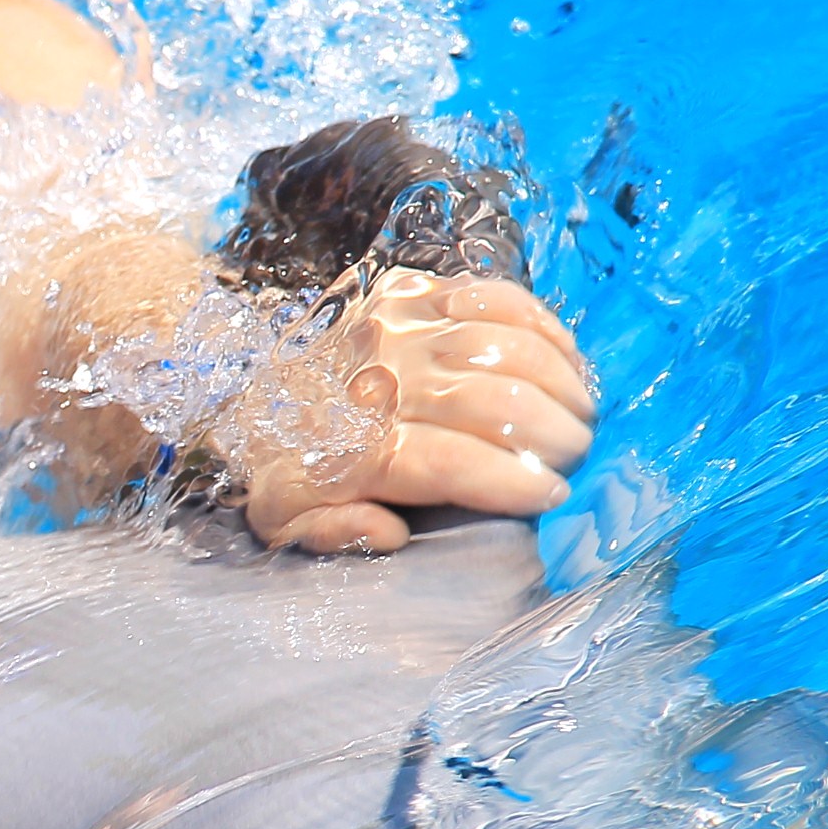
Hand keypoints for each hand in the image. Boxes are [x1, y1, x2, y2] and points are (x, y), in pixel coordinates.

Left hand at [224, 269, 593, 553]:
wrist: (247, 394)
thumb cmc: (285, 468)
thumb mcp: (287, 522)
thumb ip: (334, 536)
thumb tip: (391, 533)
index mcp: (354, 446)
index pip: (451, 463)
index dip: (511, 481)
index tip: (553, 495)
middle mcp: (379, 378)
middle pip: (491, 404)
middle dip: (552, 435)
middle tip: (576, 456)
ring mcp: (395, 326)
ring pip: (503, 348)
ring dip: (557, 383)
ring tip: (580, 414)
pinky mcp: (408, 292)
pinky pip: (492, 297)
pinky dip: (540, 325)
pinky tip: (564, 360)